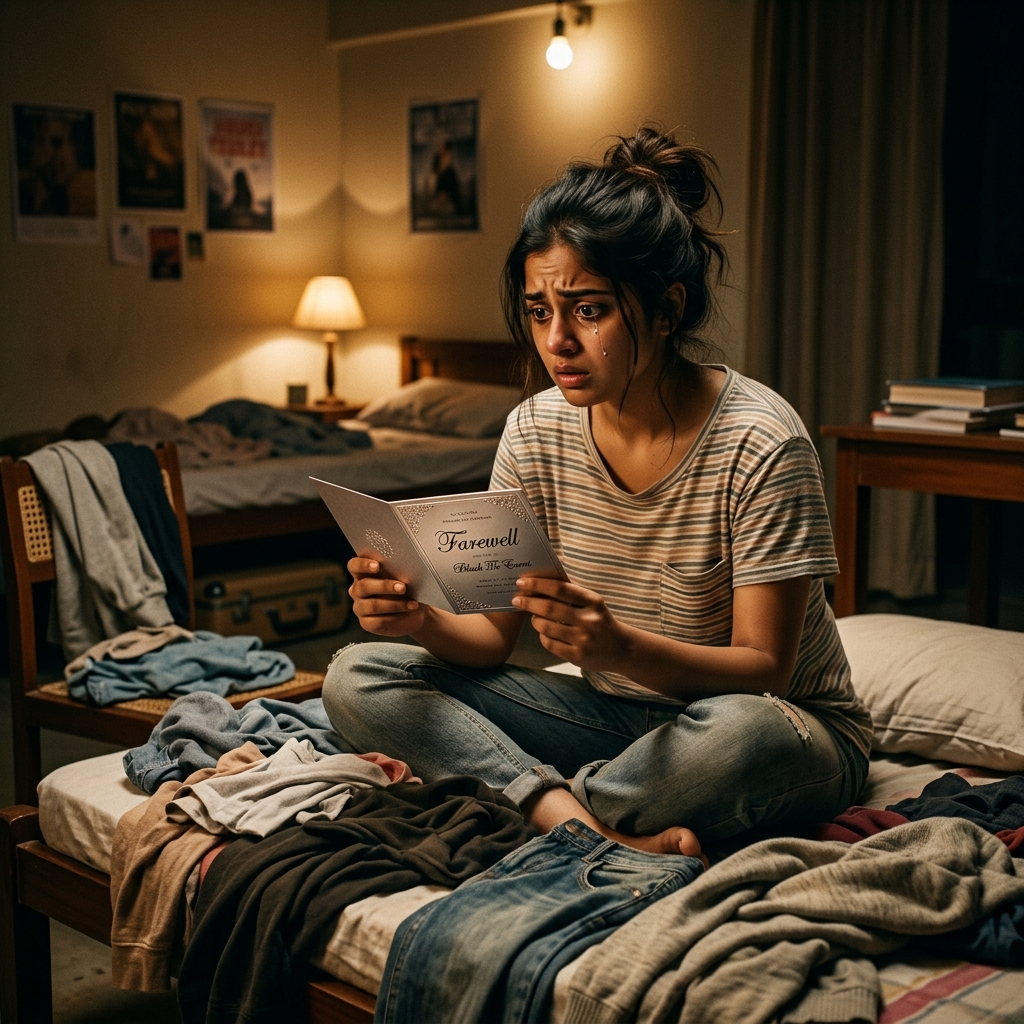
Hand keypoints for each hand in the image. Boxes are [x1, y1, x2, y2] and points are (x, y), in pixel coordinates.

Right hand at [347, 557, 427, 636]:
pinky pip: (377, 621)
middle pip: (363, 586)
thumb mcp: (404, 575)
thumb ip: (398, 569)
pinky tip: (409, 609)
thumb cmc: (407, 585)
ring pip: (372, 605)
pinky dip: (396, 616)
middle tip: (402, 587)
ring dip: (394, 603)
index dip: (363, 564)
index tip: (377, 566)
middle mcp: (357, 589)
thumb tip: (405, 565)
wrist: (414, 608)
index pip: (354, 566)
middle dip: (384, 586)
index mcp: (362, 573)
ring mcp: (360, 607)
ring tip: (412, 602)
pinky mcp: (367, 623)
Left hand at [511, 576, 631, 670]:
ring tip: (533, 617)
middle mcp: (589, 620)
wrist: (622, 649)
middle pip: (549, 608)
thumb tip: (538, 584)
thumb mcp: (593, 604)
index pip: (560, 589)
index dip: (538, 584)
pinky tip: (544, 632)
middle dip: (529, 602)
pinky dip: (542, 636)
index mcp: (593, 601)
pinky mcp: (578, 656)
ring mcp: (583, 639)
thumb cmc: (600, 620)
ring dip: (535, 620)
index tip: (522, 582)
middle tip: (516, 600)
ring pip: (546, 627)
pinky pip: (549, 643)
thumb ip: (571, 594)